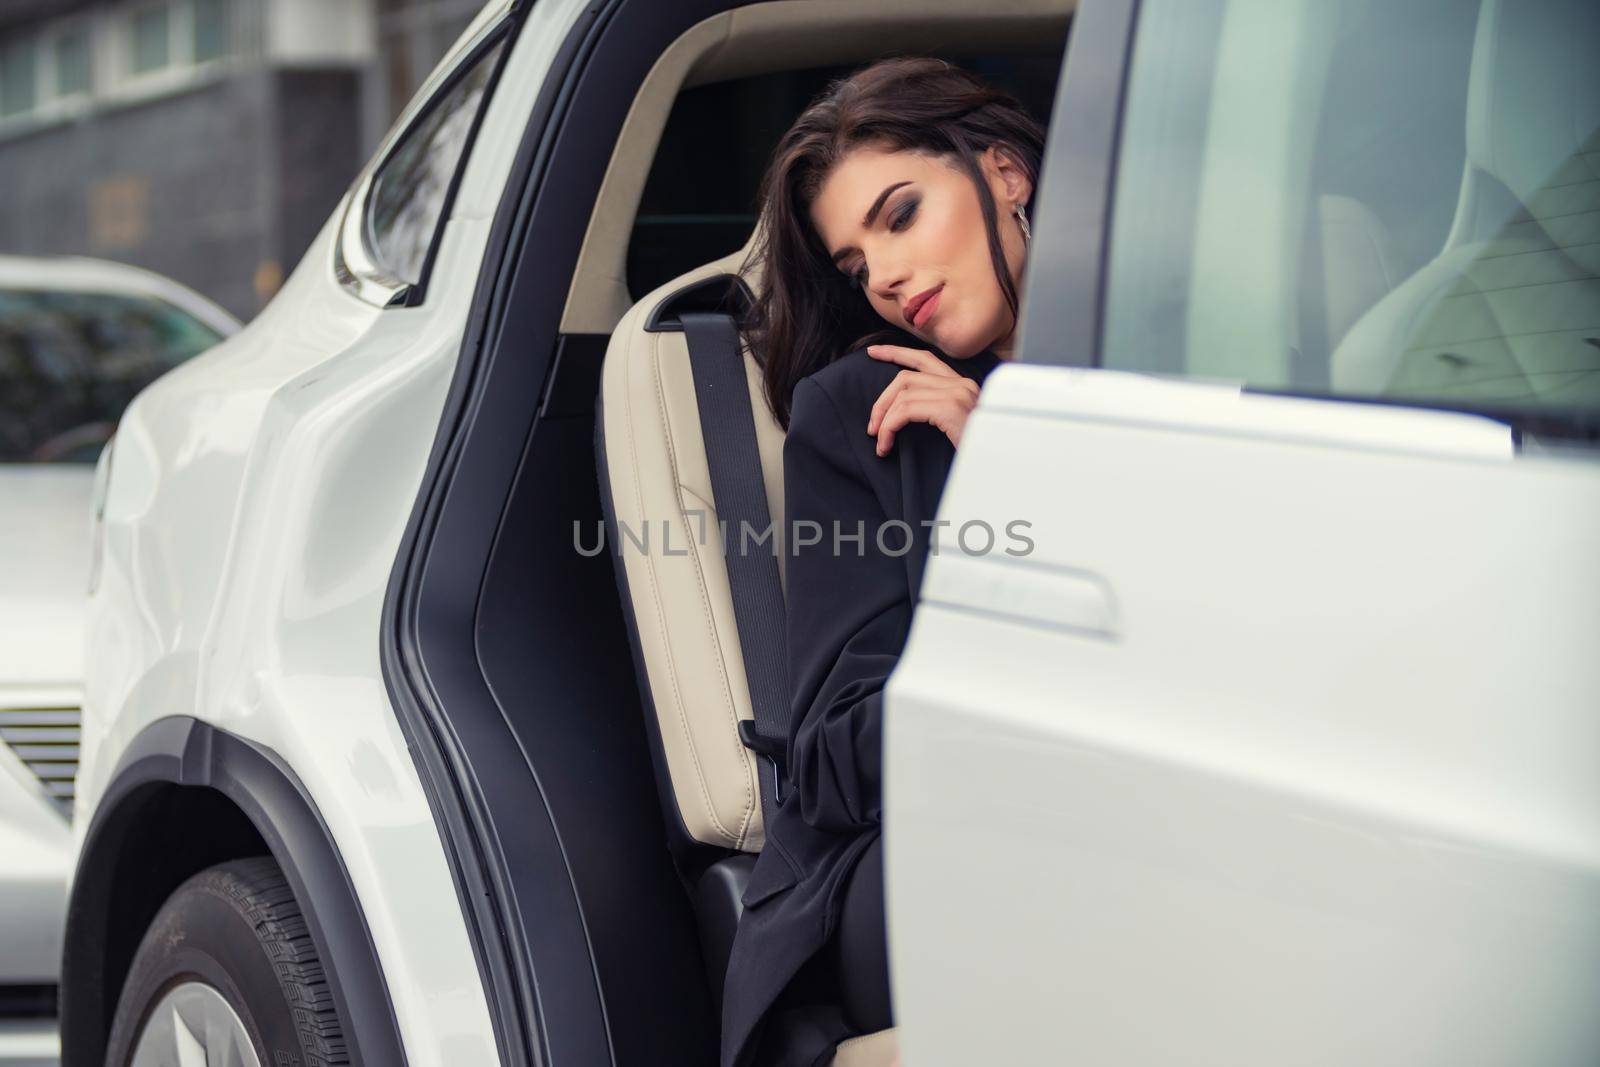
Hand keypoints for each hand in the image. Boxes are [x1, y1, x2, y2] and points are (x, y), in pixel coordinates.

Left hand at [865, 345, 981, 455]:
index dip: (896, 352)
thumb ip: (933, 410)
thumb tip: (899, 410)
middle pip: (906, 377)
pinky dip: (890, 426)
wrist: (993, 466)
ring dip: (884, 420)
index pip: (925, 358)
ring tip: (880, 441)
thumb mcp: (953, 426)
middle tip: (872, 426)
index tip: (873, 352)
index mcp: (962, 384)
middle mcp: (962, 383)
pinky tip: (887, 443)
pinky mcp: (950, 408)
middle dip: (881, 401)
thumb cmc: (973, 452)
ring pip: (903, 395)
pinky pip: (906, 410)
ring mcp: (958, 393)